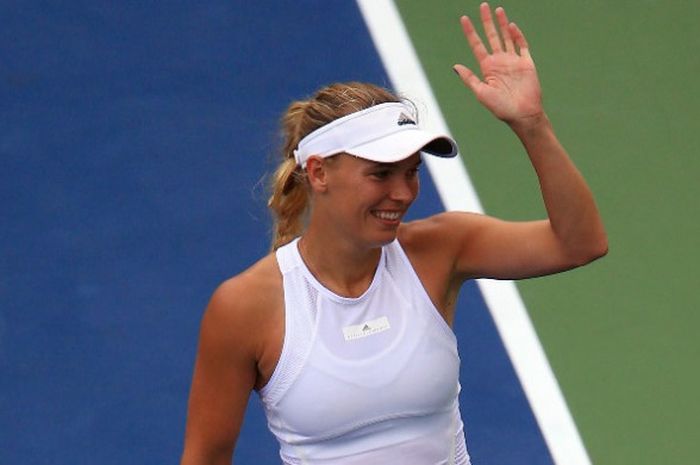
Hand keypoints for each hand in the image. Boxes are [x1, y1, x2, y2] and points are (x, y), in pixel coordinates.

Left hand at [453, 3, 543, 127]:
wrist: (522, 114)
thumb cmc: (500, 108)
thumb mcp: (481, 93)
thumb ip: (470, 78)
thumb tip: (455, 66)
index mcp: (487, 68)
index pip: (477, 45)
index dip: (470, 32)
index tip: (464, 19)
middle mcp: (499, 62)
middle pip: (492, 37)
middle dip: (487, 22)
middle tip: (483, 6)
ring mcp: (513, 61)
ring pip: (507, 37)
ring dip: (502, 24)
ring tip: (498, 10)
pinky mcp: (526, 63)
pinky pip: (522, 46)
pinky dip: (517, 35)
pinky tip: (511, 26)